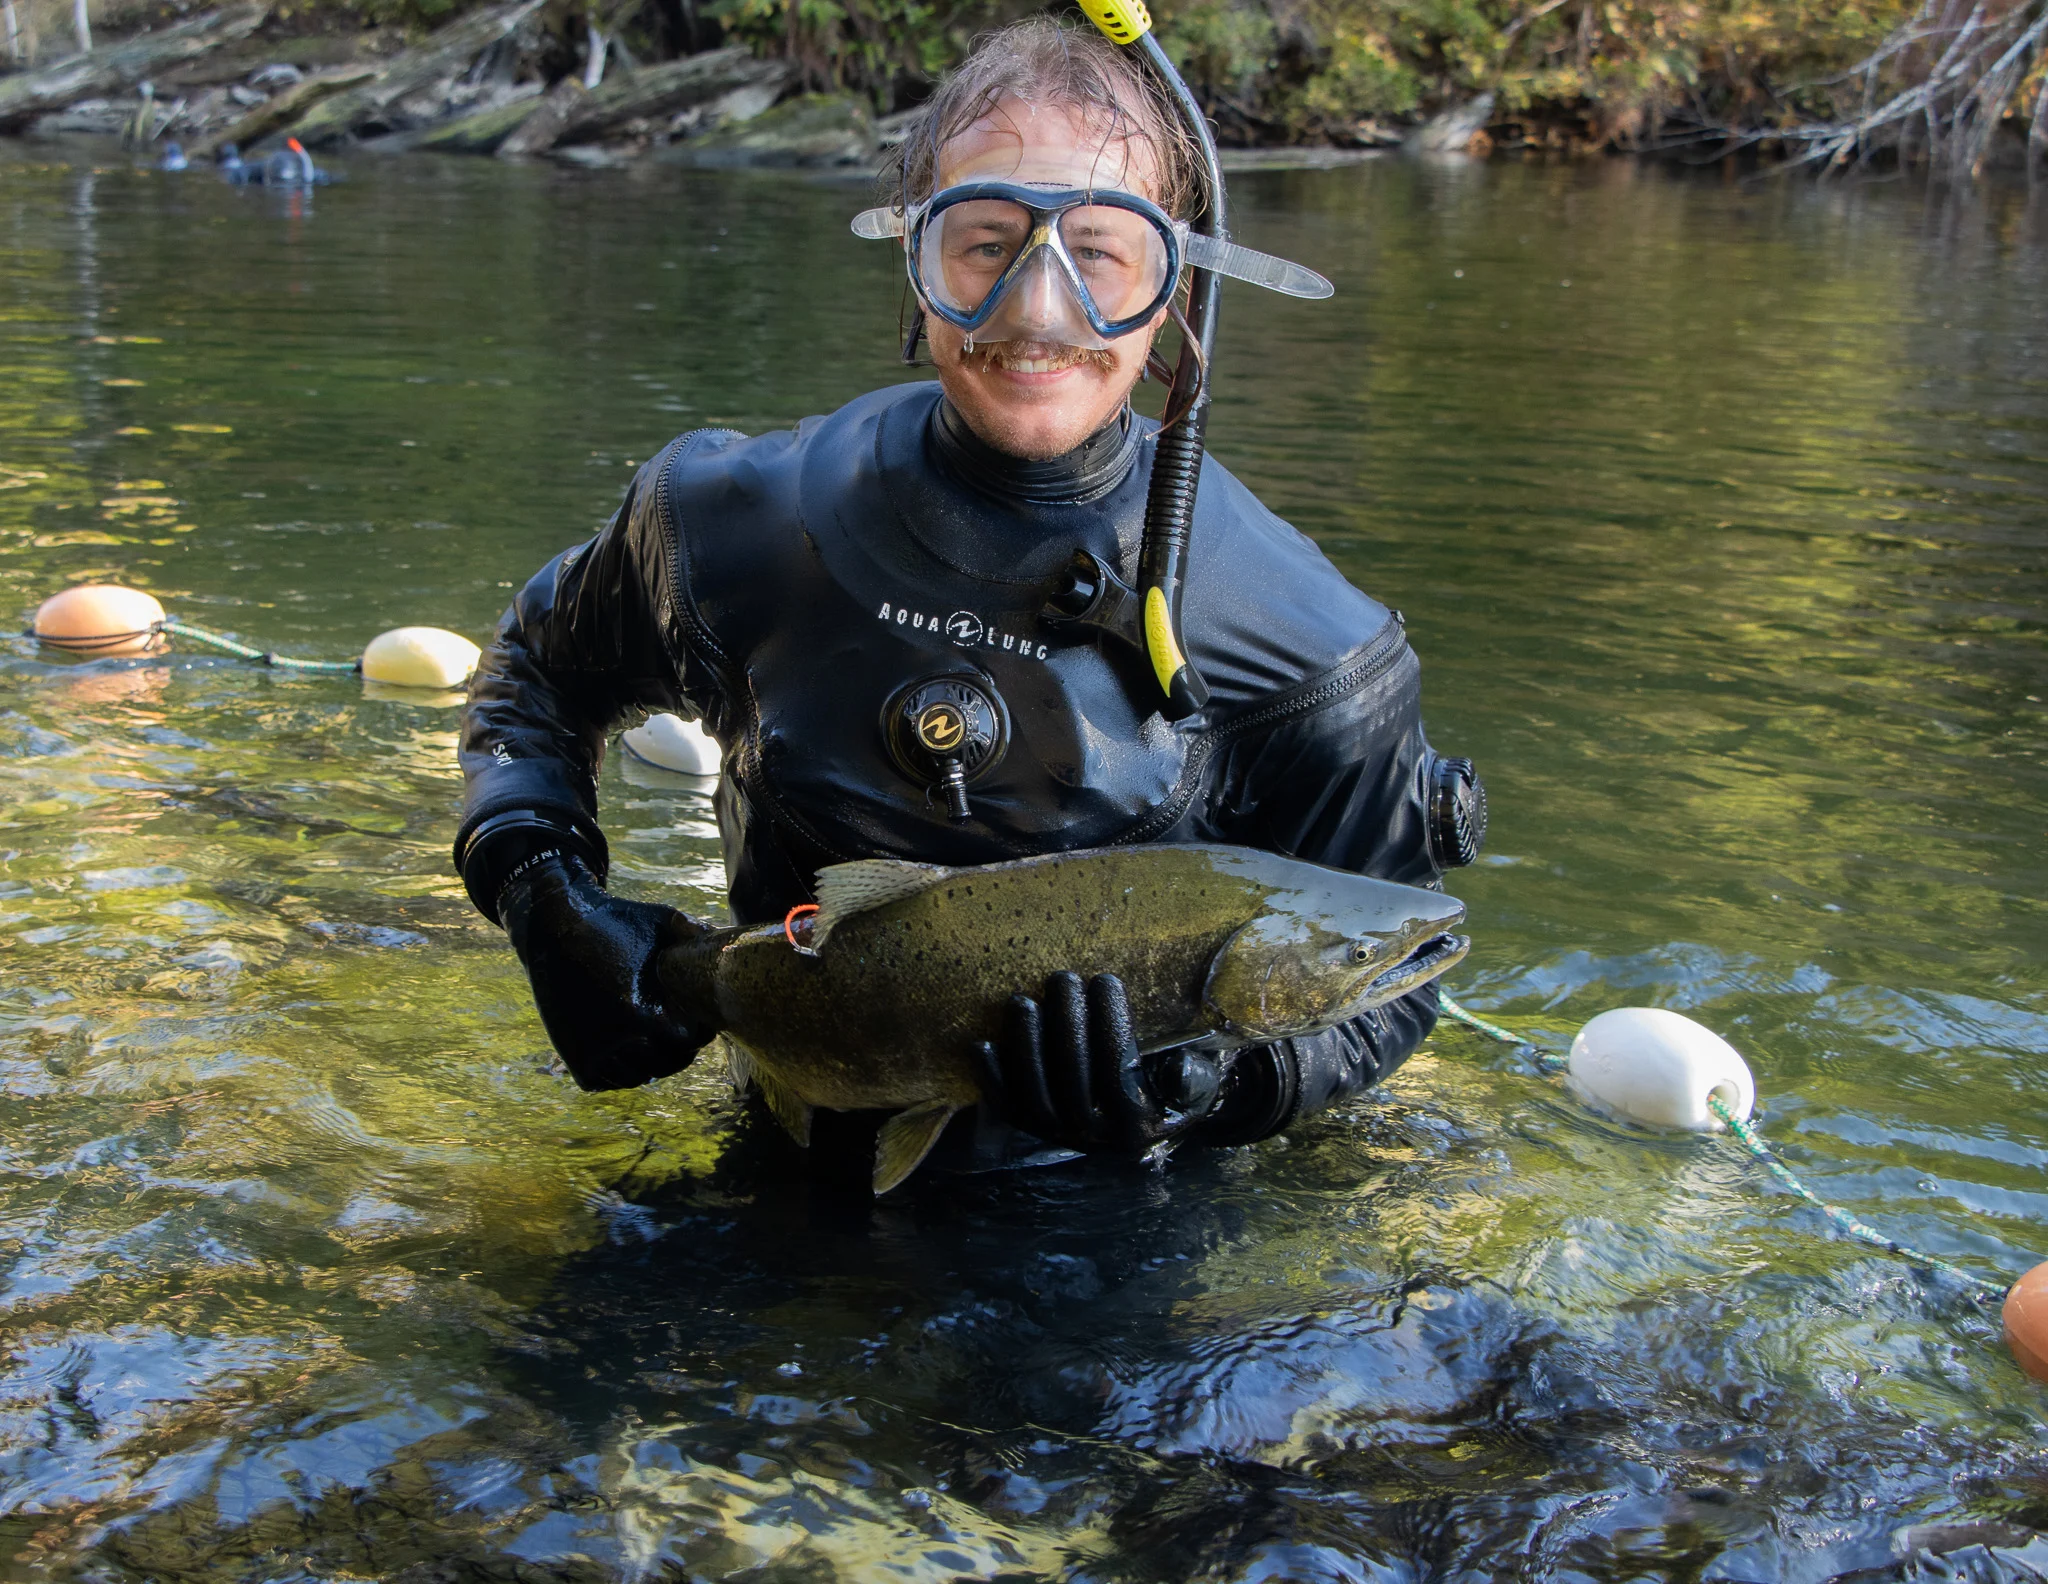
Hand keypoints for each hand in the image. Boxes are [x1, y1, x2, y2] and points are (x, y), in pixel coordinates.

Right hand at [500, 856, 715, 1090]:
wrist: (554, 925)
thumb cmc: (616, 921)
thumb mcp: (663, 921)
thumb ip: (698, 935)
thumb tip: (730, 941)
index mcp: (650, 1014)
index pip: (693, 1039)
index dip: (699, 1027)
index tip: (694, 1014)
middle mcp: (623, 1041)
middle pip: (670, 1062)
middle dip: (678, 1046)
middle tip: (675, 1027)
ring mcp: (596, 1053)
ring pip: (639, 1076)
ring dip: (649, 1061)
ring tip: (651, 1039)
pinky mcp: (575, 1059)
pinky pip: (607, 1081)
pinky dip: (617, 1070)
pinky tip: (626, 1048)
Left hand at [971, 971, 1223, 1153]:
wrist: (1137, 1127)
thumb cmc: (1169, 1092)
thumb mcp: (1196, 1088)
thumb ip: (1191, 1078)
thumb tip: (1176, 1069)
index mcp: (1137, 1128)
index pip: (1120, 1074)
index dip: (1112, 1025)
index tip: (1107, 980)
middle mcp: (1094, 1139)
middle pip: (1073, 1080)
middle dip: (1066, 1023)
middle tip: (1063, 978)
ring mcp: (1057, 1137)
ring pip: (1034, 1094)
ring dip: (1025, 1045)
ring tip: (1023, 1000)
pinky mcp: (1028, 1130)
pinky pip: (1005, 1107)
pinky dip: (991, 1078)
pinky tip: (983, 1044)